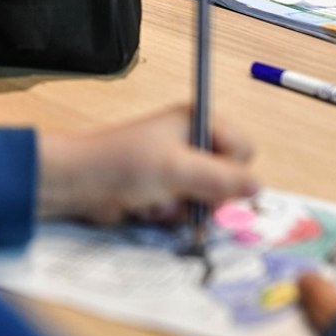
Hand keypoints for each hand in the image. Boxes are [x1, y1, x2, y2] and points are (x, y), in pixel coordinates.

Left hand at [35, 105, 258, 223]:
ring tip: (157, 201)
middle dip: (205, 194)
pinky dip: (169, 214)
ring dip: (184, 207)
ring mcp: (178, 168)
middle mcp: (192, 141)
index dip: (233, 169)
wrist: (78, 183)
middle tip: (182, 194)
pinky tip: (147, 208)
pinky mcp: (165, 190)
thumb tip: (258, 188)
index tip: (210, 179)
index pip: (243, 148)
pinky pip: (186, 210)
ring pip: (207, 199)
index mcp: (197, 121)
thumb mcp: (177, 170)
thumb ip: (221, 178)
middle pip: (228, 177)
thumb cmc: (125, 165)